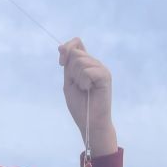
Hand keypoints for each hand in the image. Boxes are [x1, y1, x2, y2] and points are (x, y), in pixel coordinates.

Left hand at [58, 38, 117, 156]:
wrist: (90, 122)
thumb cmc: (80, 106)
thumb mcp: (68, 82)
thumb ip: (67, 65)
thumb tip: (61, 47)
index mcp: (86, 64)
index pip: (77, 43)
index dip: (67, 49)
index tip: (61, 63)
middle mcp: (95, 64)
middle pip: (75, 54)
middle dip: (71, 72)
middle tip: (79, 86)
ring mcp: (101, 68)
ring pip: (80, 62)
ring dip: (77, 79)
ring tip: (85, 89)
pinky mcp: (105, 75)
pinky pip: (87, 71)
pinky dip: (84, 82)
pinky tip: (89, 90)